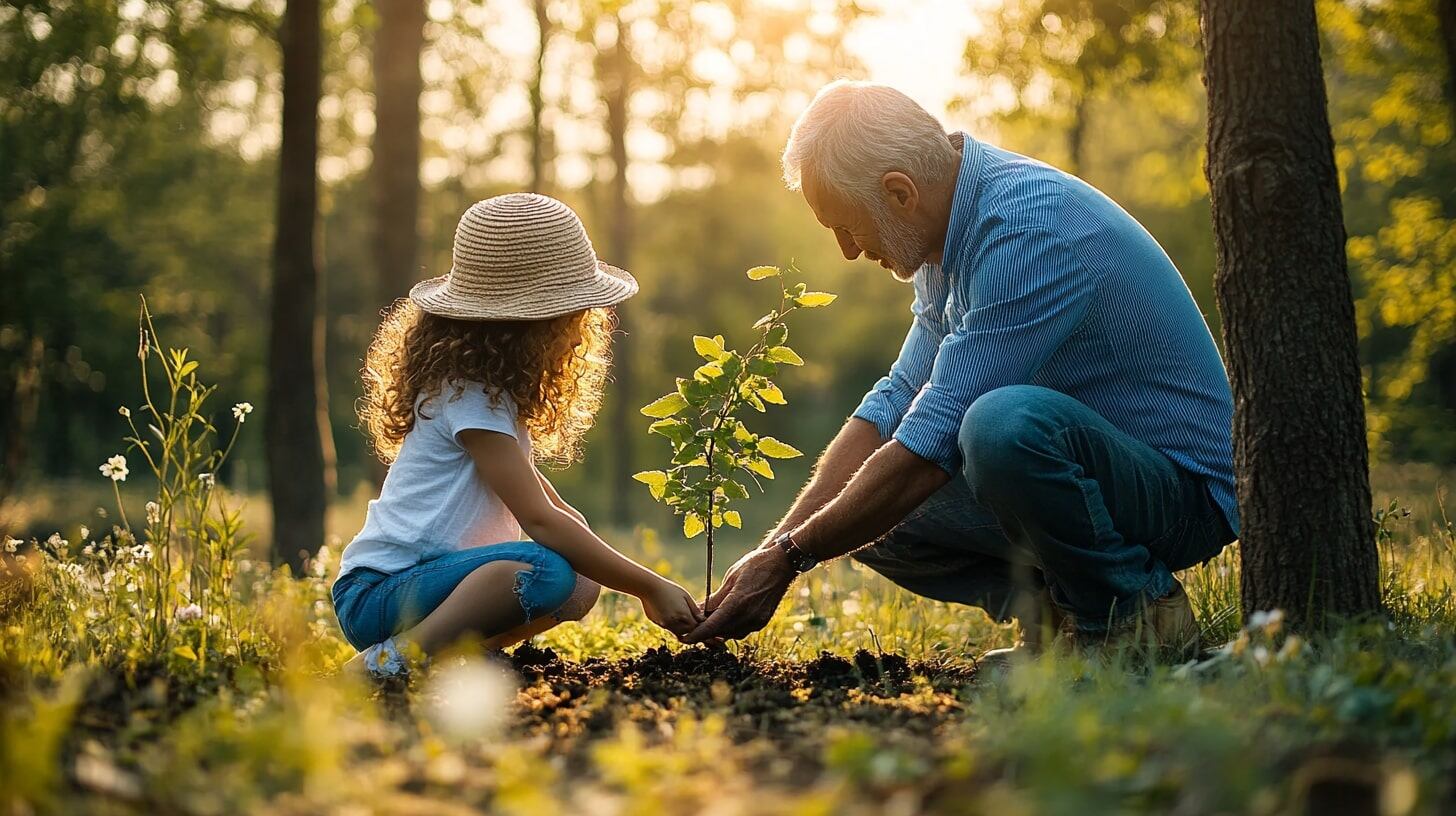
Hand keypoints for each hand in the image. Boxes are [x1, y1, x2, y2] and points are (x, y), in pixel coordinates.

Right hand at [639, 578, 704, 638]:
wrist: (649, 588)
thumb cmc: (669, 589)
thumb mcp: (685, 596)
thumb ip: (694, 609)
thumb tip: (702, 619)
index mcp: (683, 615)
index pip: (694, 627)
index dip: (697, 623)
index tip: (697, 618)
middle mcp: (674, 623)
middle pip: (686, 632)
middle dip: (689, 627)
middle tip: (688, 616)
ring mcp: (664, 624)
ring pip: (676, 631)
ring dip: (679, 626)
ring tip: (678, 613)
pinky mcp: (657, 623)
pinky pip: (667, 627)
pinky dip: (670, 623)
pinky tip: (668, 611)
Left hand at [682, 544, 796, 642]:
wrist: (781, 564)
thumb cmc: (754, 566)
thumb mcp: (730, 578)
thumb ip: (715, 598)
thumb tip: (699, 612)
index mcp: (738, 603)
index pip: (713, 626)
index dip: (697, 634)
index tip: (685, 638)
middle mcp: (749, 616)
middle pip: (720, 632)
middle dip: (706, 631)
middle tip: (694, 625)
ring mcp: (757, 621)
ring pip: (731, 633)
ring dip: (719, 630)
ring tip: (710, 619)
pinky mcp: (763, 621)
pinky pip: (742, 630)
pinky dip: (732, 627)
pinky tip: (727, 617)